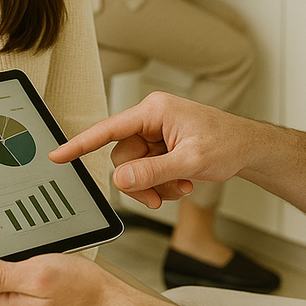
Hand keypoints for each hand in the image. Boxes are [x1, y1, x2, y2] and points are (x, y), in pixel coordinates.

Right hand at [51, 93, 248, 208]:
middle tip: (164, 194)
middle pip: (122, 157)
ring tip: (182, 186)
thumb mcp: (190, 162)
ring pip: (134, 169)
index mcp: (154, 111)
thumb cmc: (227, 143)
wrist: (248, 148)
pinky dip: (162, 183)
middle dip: (141, 181)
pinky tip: (183, 182)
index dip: (81, 143)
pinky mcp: (161, 147)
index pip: (109, 129)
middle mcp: (151, 119)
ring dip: (155, 185)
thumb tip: (120, 180)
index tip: (58, 155)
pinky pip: (146, 172)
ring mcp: (156, 134)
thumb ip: (153, 172)